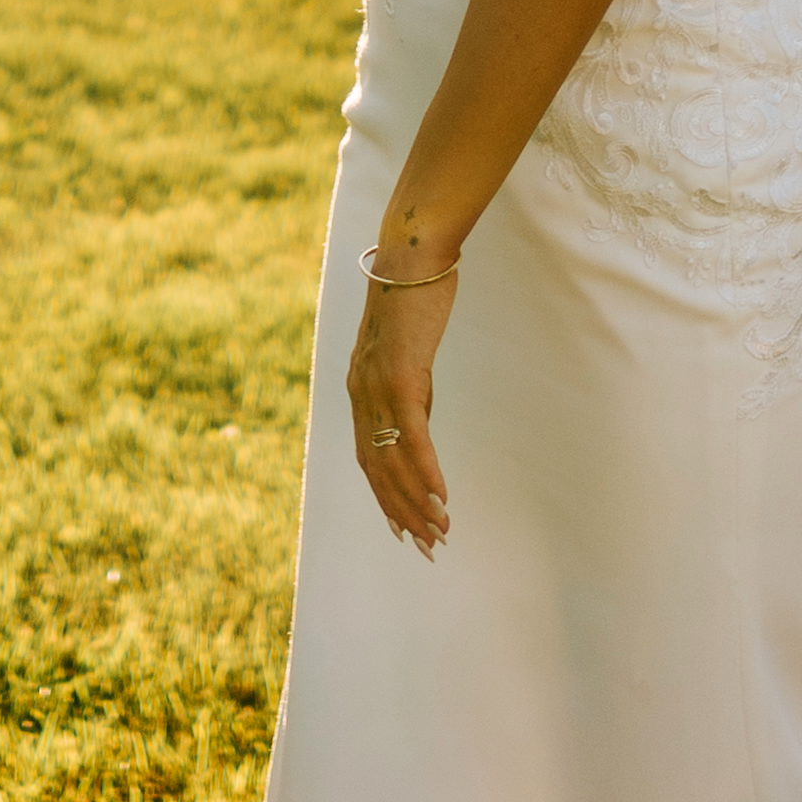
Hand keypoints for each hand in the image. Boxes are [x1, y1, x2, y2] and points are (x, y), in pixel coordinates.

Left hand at [343, 234, 459, 554]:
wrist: (411, 255)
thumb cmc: (413, 299)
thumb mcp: (407, 356)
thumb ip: (409, 394)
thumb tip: (418, 429)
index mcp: (360, 390)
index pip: (370, 458)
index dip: (386, 498)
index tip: (405, 530)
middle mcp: (362, 394)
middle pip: (379, 469)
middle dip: (403, 512)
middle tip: (429, 547)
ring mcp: (378, 387)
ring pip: (394, 460)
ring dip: (417, 501)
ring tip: (440, 531)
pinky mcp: (402, 376)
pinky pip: (413, 435)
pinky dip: (426, 470)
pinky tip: (441, 496)